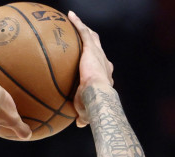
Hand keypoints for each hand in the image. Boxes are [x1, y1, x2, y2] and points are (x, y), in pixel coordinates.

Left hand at [68, 11, 114, 127]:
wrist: (98, 97)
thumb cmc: (93, 108)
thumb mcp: (86, 112)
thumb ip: (83, 116)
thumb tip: (79, 124)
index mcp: (104, 77)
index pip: (101, 67)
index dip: (97, 63)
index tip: (91, 62)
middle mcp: (104, 63)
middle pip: (99, 49)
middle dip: (93, 42)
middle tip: (86, 38)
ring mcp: (99, 54)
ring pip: (92, 37)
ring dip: (85, 29)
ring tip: (76, 21)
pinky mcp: (92, 48)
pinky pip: (83, 31)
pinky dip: (78, 23)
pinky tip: (70, 15)